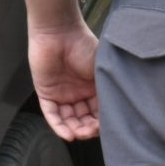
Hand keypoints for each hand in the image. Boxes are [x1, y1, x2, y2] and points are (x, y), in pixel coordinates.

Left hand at [28, 20, 99, 142]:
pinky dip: (59, 126)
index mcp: (92, 87)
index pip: (98, 112)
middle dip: (88, 128)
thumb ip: (106, 89)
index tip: (107, 127)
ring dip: (74, 130)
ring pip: (68, 119)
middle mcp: (78, 93)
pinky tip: (68, 134)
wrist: (60, 31)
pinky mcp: (46, 93)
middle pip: (83, 118)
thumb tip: (118, 110)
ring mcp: (61, 94)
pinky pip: (51, 114)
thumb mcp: (101, 70)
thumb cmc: (83, 45)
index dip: (102, 122)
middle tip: (92, 132)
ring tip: (80, 134)